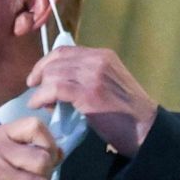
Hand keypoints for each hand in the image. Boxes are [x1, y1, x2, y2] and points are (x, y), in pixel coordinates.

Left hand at [26, 46, 156, 156]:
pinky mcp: (89, 93)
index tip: (36, 77)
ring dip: (40, 89)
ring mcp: (94, 75)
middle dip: (40, 76)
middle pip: (56, 61)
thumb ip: (84, 78)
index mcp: (103, 55)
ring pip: (53, 74)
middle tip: (34, 91)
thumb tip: (54, 83)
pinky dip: (41, 97)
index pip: (64, 51)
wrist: (145, 129)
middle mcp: (98, 60)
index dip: (45, 63)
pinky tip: (38, 105)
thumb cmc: (124, 113)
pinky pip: (55, 88)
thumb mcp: (106, 85)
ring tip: (39, 103)